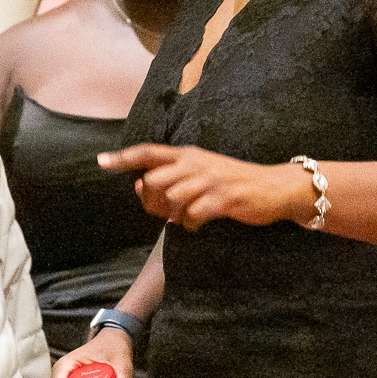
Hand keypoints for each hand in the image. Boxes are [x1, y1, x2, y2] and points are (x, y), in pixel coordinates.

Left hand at [102, 144, 313, 231]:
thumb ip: (172, 177)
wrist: (275, 188)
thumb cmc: (234, 183)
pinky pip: (192, 216)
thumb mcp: (202, 172)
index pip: (149, 152)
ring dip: (173, 216)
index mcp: (188, 155)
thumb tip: (139, 185)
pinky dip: (191, 225)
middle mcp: (196, 163)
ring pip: (171, 200)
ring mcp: (210, 181)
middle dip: (151, 202)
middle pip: (153, 182)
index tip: (101, 161)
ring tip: (187, 218)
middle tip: (166, 212)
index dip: (123, 157)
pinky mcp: (223, 199)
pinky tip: (200, 224)